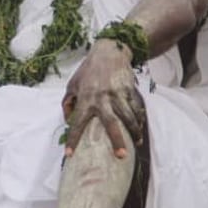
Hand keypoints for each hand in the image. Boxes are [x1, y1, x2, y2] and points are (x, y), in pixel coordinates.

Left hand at [62, 40, 145, 157]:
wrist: (109, 51)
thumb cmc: (88, 70)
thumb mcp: (72, 84)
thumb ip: (68, 102)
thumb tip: (67, 119)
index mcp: (85, 99)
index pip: (77, 122)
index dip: (72, 139)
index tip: (69, 154)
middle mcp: (102, 99)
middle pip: (111, 123)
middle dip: (116, 140)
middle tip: (121, 156)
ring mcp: (118, 94)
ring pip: (129, 116)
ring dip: (134, 131)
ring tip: (137, 143)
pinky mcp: (130, 90)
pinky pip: (136, 107)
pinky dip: (140, 118)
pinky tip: (140, 127)